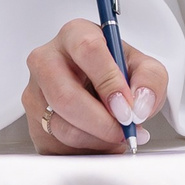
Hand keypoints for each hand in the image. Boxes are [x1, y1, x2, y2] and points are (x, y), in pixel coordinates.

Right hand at [21, 20, 167, 153]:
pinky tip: (101, 140)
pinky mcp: (34, 124)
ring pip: (63, 127)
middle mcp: (47, 60)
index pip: (87, 50)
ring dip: (98, 139)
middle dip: (101, 122)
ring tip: (117, 134)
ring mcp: (34, 92)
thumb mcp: (144, 69)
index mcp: (75, 35)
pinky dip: (88, 150)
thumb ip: (150, 80)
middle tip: (125, 130)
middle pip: (65, 96)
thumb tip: (138, 106)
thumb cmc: (117, 73)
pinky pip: (59, 146)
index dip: (109, 82)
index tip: (126, 107)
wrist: (100, 90)